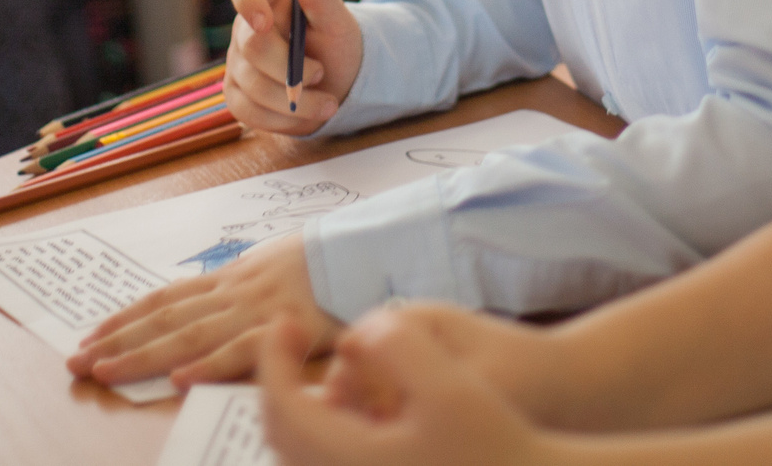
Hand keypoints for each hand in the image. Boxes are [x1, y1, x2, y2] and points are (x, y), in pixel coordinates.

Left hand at [67, 238, 339, 386]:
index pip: (166, 297)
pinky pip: (243, 350)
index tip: (92, 334)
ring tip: (107, 371)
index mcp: (232, 277)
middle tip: (78, 360)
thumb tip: (213, 297)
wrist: (368, 248)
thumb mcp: (275, 263)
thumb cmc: (327, 259)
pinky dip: (209, 364)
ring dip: (145, 354)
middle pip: (166, 318)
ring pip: (190, 334)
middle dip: (118, 340)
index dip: (126, 316)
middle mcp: (235, 292)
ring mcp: (257, 310)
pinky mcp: (285, 330)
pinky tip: (180, 378)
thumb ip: (243, 284)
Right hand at [223, 0, 362, 135]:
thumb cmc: (337, 43)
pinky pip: (249, 112)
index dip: (246, 3)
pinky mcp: (237, 95)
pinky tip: (307, 114)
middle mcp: (245, 27)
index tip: (265, 23)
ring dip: (294, 101)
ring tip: (328, 102)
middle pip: (251, 46)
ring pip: (251, 86)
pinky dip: (283, 119)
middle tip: (321, 73)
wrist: (342, 84)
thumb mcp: (335, 16)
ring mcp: (237, 63)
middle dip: (289, 67)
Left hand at [262, 309, 558, 465]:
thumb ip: (396, 341)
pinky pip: (330, 464)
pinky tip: (361, 407)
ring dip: (306, 407)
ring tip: (337, 371)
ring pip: (304, 455)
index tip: (285, 320)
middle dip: (282, 381)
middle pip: (284, 437)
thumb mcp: (451, 380)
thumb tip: (353, 336)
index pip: (284, 407)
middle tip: (294, 338)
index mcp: (351, 460)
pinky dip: (327, 431)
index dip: (274, 358)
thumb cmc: (497, 440)